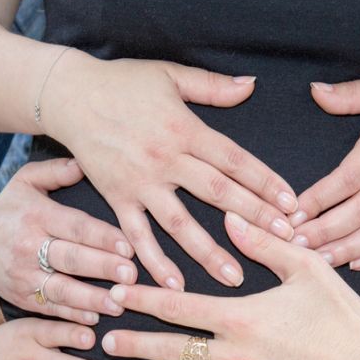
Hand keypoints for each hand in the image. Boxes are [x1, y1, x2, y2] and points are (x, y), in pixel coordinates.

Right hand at [0, 159, 137, 324]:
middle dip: (103, 268)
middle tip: (131, 275)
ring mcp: (24, 275)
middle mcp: (29, 247)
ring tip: (119, 303)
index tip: (129, 246)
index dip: (102, 237)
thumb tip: (85, 161)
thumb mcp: (26, 182)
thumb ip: (55, 171)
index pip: (74, 227)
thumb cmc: (9, 210)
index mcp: (36, 216)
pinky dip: (72, 316)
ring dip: (92, 299)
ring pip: (62, 289)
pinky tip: (94, 320)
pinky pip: (50, 309)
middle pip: (71, 259)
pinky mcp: (22, 297)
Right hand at [46, 52, 297, 289]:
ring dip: (209, 252)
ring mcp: (140, 182)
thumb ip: (212, 86)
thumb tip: (251, 85)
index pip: (235, 160)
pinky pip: (138, 235)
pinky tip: (174, 284)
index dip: (265, 182)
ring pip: (180, 223)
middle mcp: (166, 159)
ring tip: (235, 277)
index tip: (290, 204)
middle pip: (217, 193)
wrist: (69, 95)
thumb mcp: (170, 74)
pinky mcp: (117, 198)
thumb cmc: (122, 82)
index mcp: (185, 128)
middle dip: (253, 217)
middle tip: (283, 241)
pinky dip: (153, 260)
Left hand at [101, 212, 359, 359]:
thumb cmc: (343, 314)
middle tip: (103, 341)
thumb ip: (264, 242)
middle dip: (133, 345)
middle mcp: (235, 356)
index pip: (177, 305)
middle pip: (171, 350)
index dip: (142, 298)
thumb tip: (230, 215)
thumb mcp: (306, 267)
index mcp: (240, 316)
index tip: (116, 295)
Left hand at [290, 74, 359, 267]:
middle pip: (359, 211)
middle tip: (296, 245)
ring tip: (320, 261)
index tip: (293, 214)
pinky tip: (358, 265)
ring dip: (349, 249)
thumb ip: (350, 94)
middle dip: (326, 232)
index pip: (347, 178)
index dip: (319, 199)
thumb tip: (313, 90)